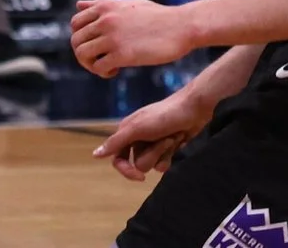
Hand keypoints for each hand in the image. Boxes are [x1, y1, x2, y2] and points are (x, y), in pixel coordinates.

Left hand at [69, 0, 191, 75]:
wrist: (181, 26)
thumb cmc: (157, 16)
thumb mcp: (127, 3)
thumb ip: (101, 5)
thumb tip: (78, 4)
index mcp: (104, 6)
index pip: (75, 23)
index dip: (82, 37)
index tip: (96, 45)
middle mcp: (104, 20)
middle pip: (76, 41)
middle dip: (84, 54)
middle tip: (99, 60)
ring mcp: (112, 37)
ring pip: (82, 54)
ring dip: (91, 65)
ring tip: (107, 67)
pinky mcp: (123, 54)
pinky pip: (99, 67)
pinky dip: (103, 72)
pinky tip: (115, 71)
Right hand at [92, 88, 209, 182]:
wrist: (193, 110)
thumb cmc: (163, 116)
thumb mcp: (137, 128)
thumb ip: (116, 142)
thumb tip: (95, 155)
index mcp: (127, 133)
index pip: (118, 159)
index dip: (126, 169)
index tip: (140, 177)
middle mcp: (138, 140)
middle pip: (139, 164)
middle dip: (153, 153)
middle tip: (163, 138)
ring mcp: (153, 145)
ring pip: (153, 165)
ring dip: (164, 152)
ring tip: (172, 138)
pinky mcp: (167, 149)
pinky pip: (166, 164)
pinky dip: (172, 154)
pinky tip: (179, 141)